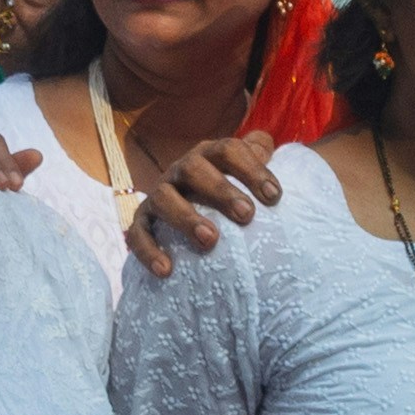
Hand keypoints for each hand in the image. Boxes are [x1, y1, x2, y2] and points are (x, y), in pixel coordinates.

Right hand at [117, 137, 285, 276]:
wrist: (192, 212)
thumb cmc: (231, 195)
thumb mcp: (248, 173)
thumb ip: (259, 157)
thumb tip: (271, 144)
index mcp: (210, 155)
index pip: (229, 149)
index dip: (252, 168)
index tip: (276, 196)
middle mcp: (182, 170)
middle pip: (195, 169)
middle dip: (221, 190)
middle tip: (248, 216)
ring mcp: (160, 195)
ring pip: (164, 198)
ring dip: (186, 217)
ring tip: (210, 240)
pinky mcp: (143, 223)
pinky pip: (138, 234)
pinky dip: (149, 250)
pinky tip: (167, 270)